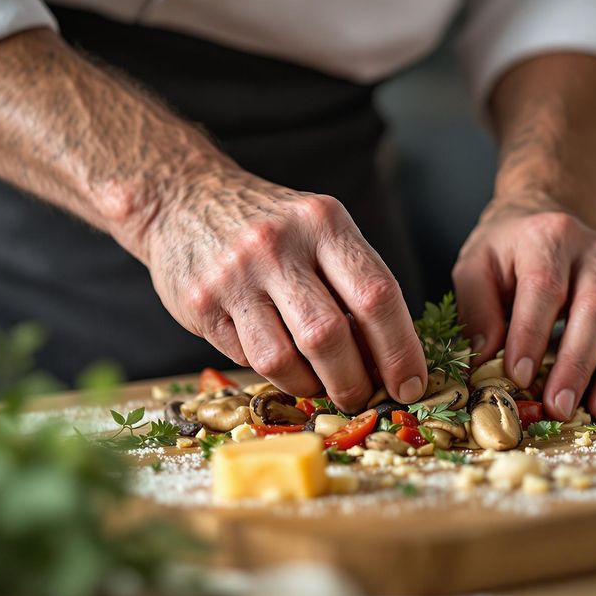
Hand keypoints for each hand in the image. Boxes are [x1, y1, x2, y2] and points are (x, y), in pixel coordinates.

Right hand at [144, 168, 427, 411]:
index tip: (411, 384)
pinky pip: (246, 358)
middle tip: (362, 397)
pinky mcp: (200, 303)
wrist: (185, 199)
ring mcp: (234, 274)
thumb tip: (393, 358)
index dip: (400, 349)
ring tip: (320, 385)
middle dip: (355, 382)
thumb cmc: (273, 225)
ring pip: (283, 359)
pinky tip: (280, 357)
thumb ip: (354, 282)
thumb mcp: (320, 229)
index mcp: (323, 221)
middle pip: (330, 336)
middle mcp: (278, 244)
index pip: (376, 295)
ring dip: (311, 387)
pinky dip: (272, 371)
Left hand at [452, 194, 595, 422]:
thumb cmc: (508, 251)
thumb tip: (486, 361)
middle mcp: (595, 254)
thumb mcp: (475, 267)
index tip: (519, 377)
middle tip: (559, 407)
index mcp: (549, 240)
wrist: (545, 220)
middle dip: (578, 365)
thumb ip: (477, 311)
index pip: (544, 289)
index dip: (532, 336)